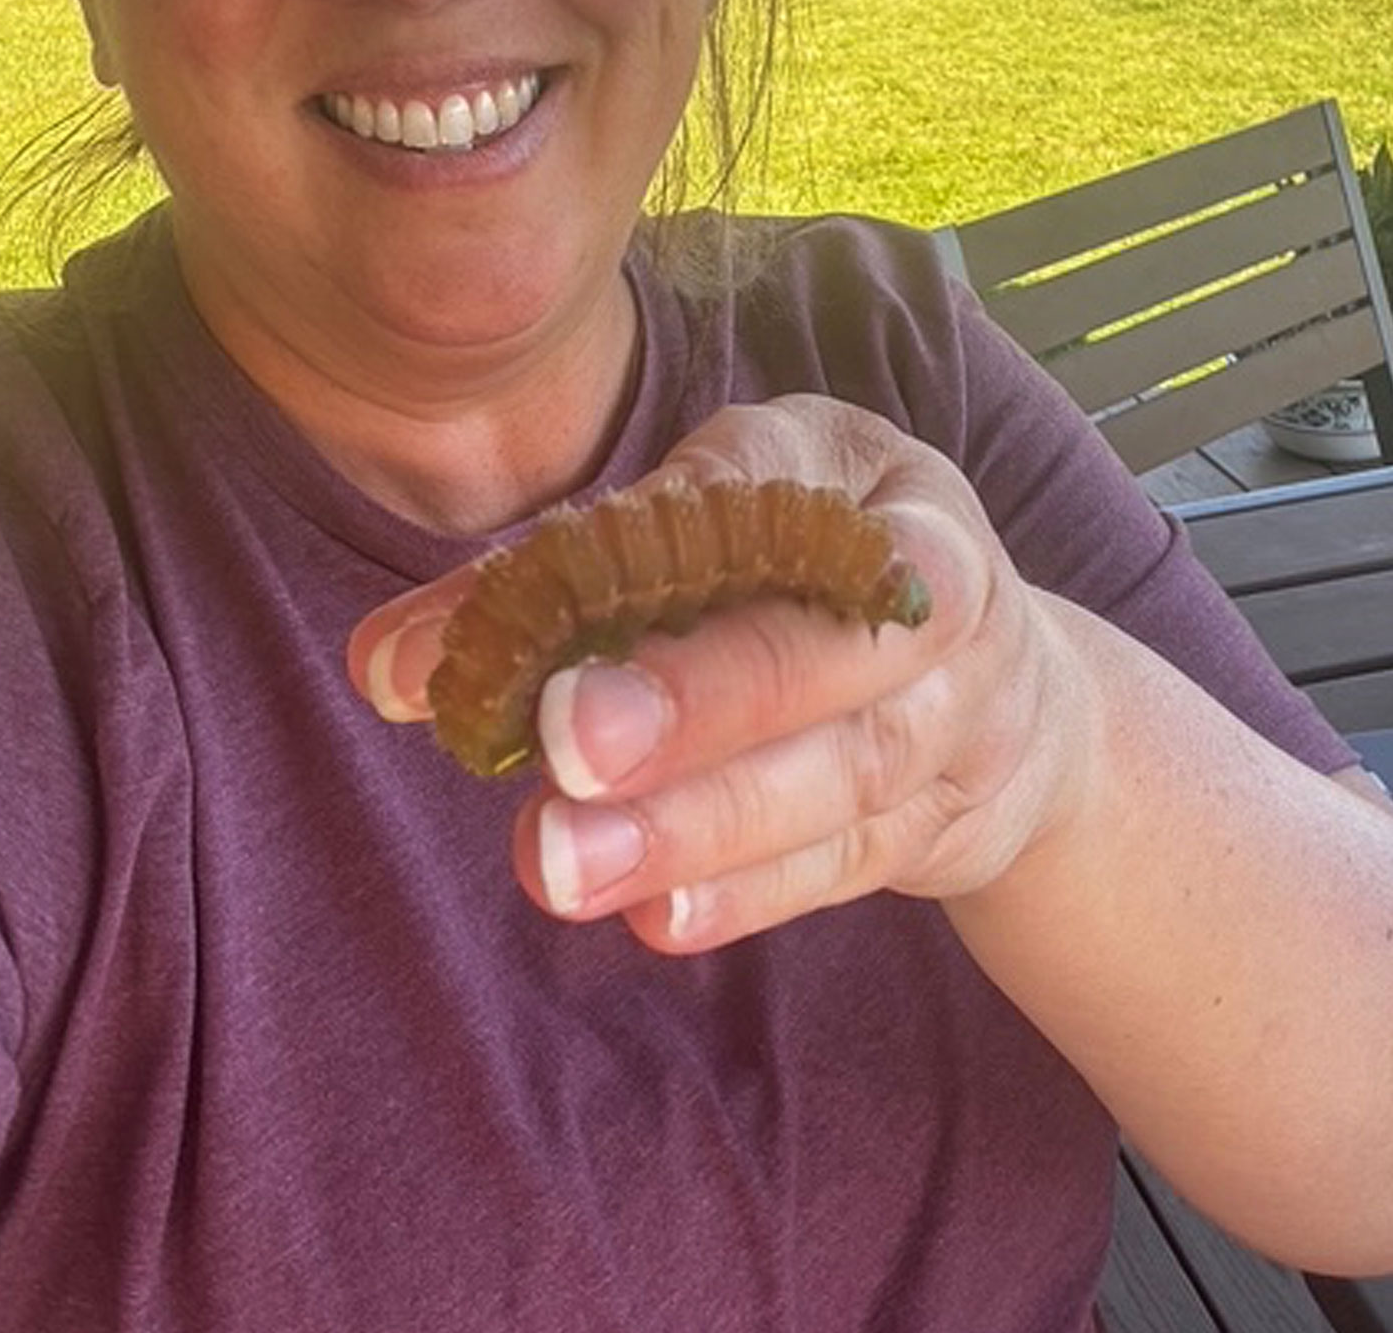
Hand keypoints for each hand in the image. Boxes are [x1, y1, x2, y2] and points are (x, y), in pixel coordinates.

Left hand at [347, 395, 1098, 951]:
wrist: (1007, 695)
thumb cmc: (818, 572)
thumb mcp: (727, 518)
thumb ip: (570, 574)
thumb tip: (386, 663)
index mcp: (866, 477)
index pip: (753, 493)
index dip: (638, 548)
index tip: (526, 614)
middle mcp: (935, 589)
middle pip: (821, 646)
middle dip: (696, 699)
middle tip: (563, 745)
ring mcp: (956, 715)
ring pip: (841, 769)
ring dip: (700, 821)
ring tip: (564, 862)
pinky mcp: (941, 821)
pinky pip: (851, 861)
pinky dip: (754, 893)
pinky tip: (656, 916)